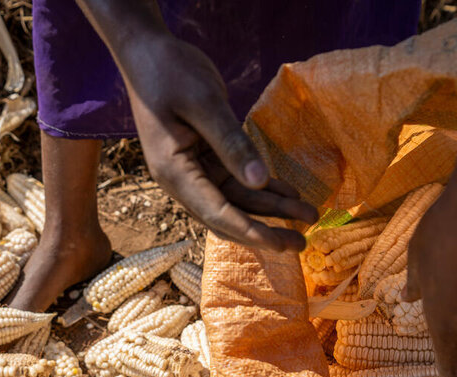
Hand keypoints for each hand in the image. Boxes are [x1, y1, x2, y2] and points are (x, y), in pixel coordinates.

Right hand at [119, 35, 317, 250]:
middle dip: (265, 230)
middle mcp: (183, 179)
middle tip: (302, 243)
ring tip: (308, 215)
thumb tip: (259, 180)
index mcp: (174, 172)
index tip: (280, 244)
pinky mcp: (206, 156)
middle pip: (228, 215)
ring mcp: (194, 169)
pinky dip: (264, 187)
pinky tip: (290, 194)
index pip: (217, 213)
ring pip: (238, 199)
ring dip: (271, 209)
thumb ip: (232, 142)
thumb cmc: (169, 72)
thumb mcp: (204, 102)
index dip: (250, 231)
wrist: (148, 51)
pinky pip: (237, 180)